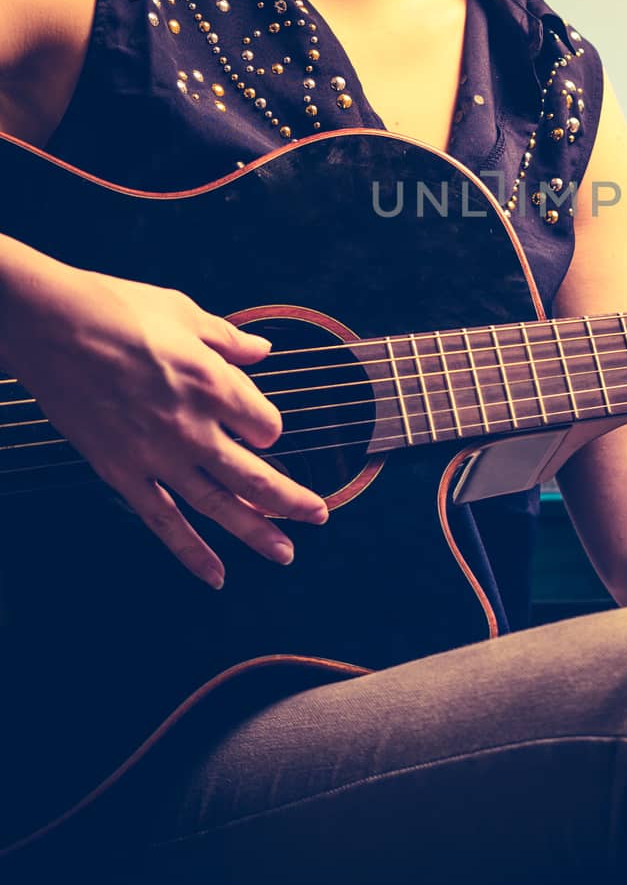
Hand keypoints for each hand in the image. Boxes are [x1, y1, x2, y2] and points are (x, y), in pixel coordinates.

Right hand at [2, 254, 329, 588]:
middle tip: (319, 515)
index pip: (266, 424)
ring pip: (219, 506)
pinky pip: (165, 522)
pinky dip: (192, 552)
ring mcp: (157, 455)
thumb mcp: (185, 312)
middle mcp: (193, 426)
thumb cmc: (117, 309)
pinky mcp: (121, 472)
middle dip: (292, 500)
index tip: (258, 424)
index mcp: (214, 383)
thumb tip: (263, 350)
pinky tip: (216, 574)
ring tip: (286, 554)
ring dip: (257, 532)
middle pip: (256, 476)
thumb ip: (230, 340)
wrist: (48, 324)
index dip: (267, 427)